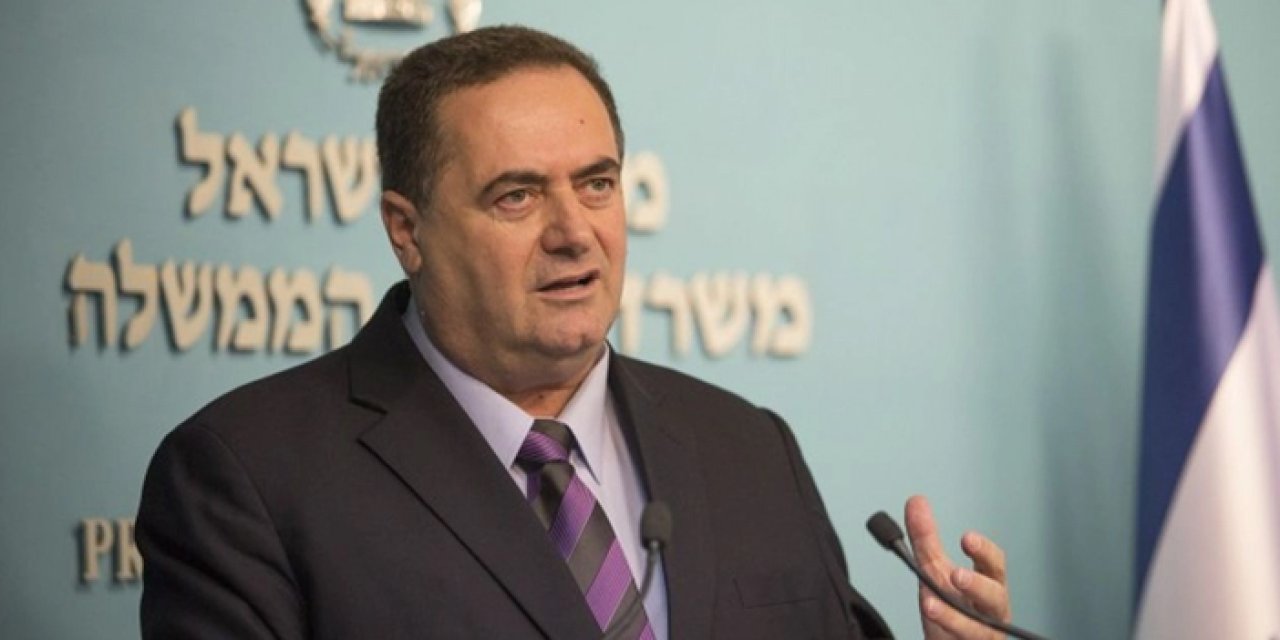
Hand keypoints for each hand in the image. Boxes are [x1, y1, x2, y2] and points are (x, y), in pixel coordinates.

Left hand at [905, 495, 1010, 639]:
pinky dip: (948, 631)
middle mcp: (989, 611)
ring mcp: (983, 634)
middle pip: (995, 598)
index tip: (966, 539)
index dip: (984, 552)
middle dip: (978, 586)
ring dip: (955, 617)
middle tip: (957, 575)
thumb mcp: (936, 572)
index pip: (994, 565)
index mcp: (987, 586)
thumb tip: (916, 501)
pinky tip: (930, 617)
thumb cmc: (953, 610)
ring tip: (932, 604)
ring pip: (979, 628)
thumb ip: (927, 540)